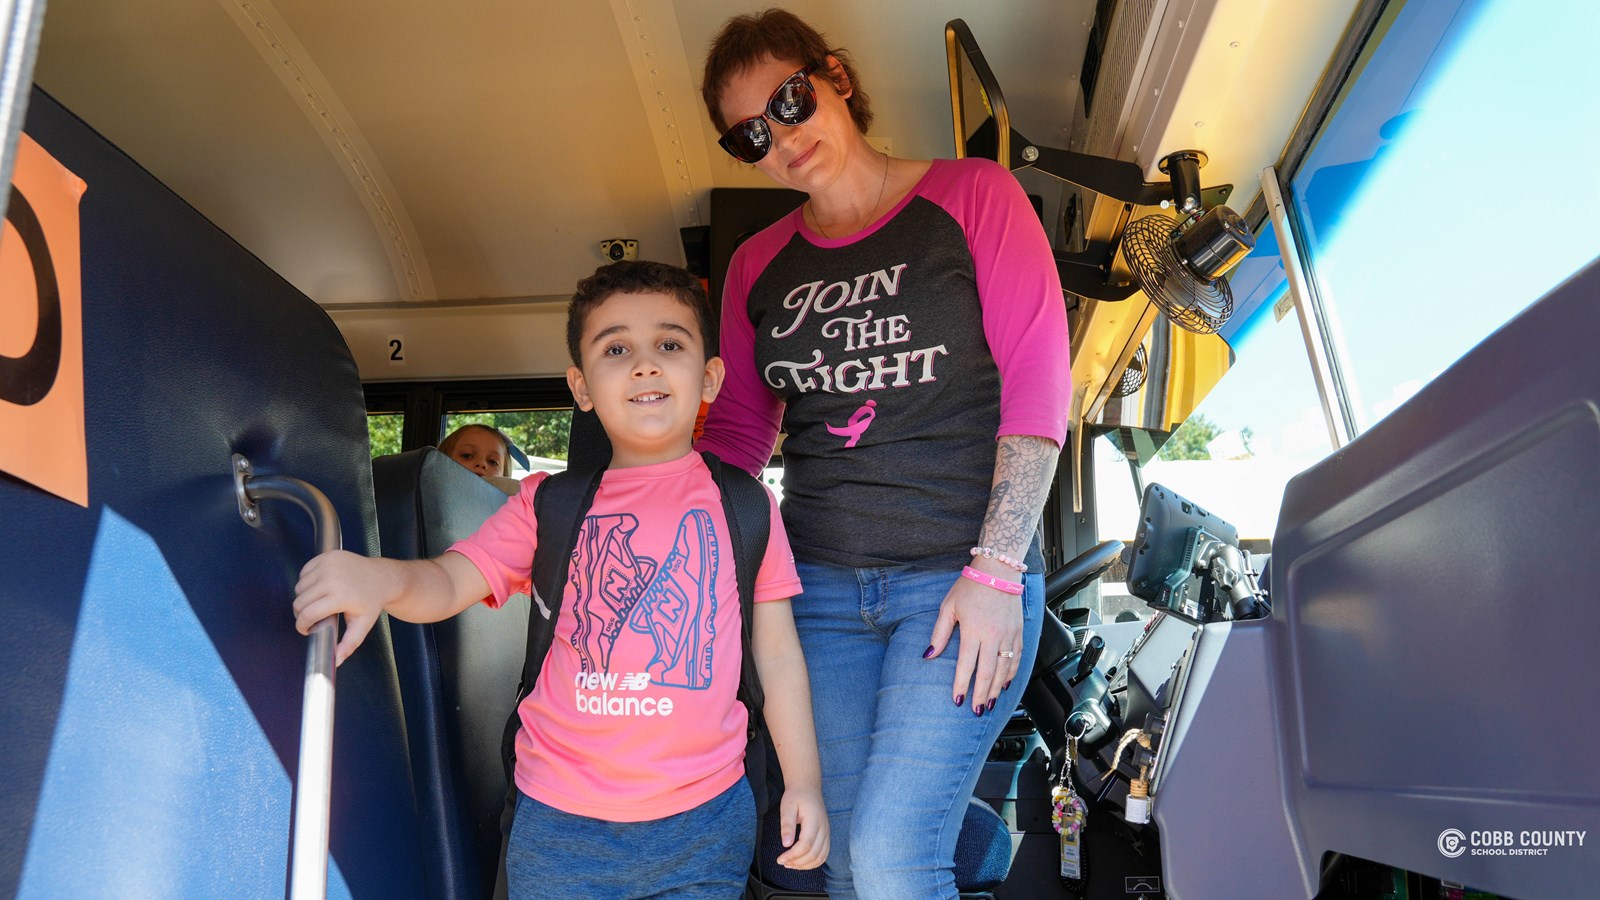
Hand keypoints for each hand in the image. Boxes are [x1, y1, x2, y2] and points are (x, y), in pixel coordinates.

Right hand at [292, 549, 397, 665]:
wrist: (382, 577)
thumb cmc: (372, 601)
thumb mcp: (362, 624)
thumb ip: (349, 644)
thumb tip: (337, 661)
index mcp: (340, 596)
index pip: (308, 614)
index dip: (302, 625)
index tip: (305, 629)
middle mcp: (332, 578)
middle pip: (300, 601)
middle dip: (301, 613)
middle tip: (311, 617)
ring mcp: (328, 565)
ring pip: (299, 587)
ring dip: (303, 597)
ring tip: (316, 602)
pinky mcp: (326, 556)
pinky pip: (304, 572)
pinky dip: (306, 582)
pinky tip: (318, 588)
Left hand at [774, 784, 828, 869]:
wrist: (808, 788)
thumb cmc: (796, 796)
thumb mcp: (787, 807)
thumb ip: (787, 825)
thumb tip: (786, 844)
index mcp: (814, 820)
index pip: (806, 844)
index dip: (793, 855)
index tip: (780, 858)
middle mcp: (824, 828)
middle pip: (814, 854)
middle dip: (797, 862)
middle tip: (782, 862)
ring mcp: (827, 833)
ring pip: (820, 857)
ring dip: (805, 865)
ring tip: (790, 864)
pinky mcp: (826, 836)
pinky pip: (824, 855)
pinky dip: (813, 863)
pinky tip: (801, 863)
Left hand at [926, 564, 1023, 712]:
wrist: (998, 570)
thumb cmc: (970, 586)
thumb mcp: (948, 607)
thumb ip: (940, 633)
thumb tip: (929, 655)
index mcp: (973, 630)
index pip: (966, 665)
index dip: (962, 685)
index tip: (958, 700)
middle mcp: (993, 635)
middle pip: (987, 672)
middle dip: (981, 694)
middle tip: (976, 710)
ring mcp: (1008, 634)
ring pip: (1004, 669)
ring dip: (996, 688)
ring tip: (989, 703)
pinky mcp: (1018, 632)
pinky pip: (1017, 658)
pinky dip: (1012, 674)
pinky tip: (1005, 684)